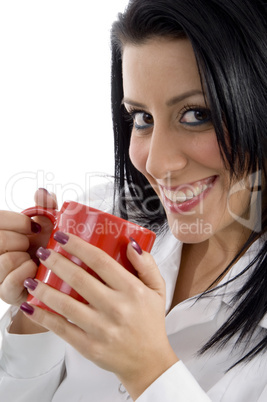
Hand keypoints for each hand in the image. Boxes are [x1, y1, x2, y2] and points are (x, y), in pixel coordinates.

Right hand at [0, 188, 56, 305]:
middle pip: (0, 239)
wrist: (58, 274)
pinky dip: (27, 273)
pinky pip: (10, 281)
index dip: (19, 222)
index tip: (35, 227)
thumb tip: (42, 192)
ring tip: (34, 260)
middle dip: (24, 240)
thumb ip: (45, 206)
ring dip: (26, 258)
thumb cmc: (49, 246)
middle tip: (34, 245)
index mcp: (1, 232)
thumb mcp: (50, 223)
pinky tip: (34, 271)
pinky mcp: (5, 293)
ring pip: (6, 260)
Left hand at [22, 233, 177, 398]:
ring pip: (66, 304)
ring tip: (32, 278)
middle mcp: (116, 308)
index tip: (62, 237)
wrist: (148, 362)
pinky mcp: (89, 347)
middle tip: (43, 252)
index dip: (79, 246)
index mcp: (132, 290)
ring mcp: (101, 329)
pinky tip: (31, 306)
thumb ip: (147, 264)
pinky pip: (62, 329)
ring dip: (44, 289)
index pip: (100, 261)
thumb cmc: (150, 321)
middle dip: (56, 262)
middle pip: (79, 279)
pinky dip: (43, 317)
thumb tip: (130, 243)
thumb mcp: (157, 289)